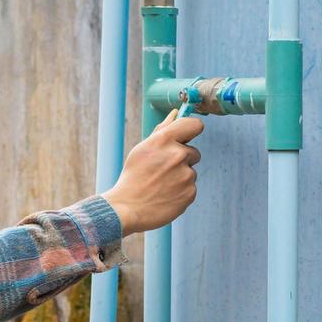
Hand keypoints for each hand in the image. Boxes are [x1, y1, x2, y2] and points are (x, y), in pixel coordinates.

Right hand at [103, 109, 205, 233]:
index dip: (192, 130)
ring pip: (191, 172)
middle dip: (182, 160)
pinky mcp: (190, 193)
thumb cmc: (133, 177)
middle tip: (161, 171)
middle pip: (193, 152)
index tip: (187, 137)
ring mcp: (186, 175)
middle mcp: (178, 155)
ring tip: (161, 185)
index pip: (194, 125)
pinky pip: (191, 188)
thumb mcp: (143, 149)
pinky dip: (181, 192)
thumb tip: (175, 113)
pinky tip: (166, 195)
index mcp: (164, 140)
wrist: (126, 208)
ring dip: (180, 177)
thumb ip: (162, 130)